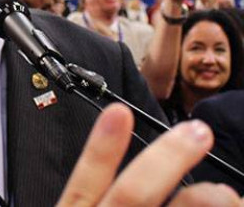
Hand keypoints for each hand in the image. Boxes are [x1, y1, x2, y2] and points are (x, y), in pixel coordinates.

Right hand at [58, 104, 241, 205]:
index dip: (100, 147)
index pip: (84, 181)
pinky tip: (226, 205)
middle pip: (131, 195)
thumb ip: (98, 197)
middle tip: (197, 133)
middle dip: (166, 162)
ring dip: (196, 201)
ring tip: (226, 193)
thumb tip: (134, 185)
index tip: (119, 112)